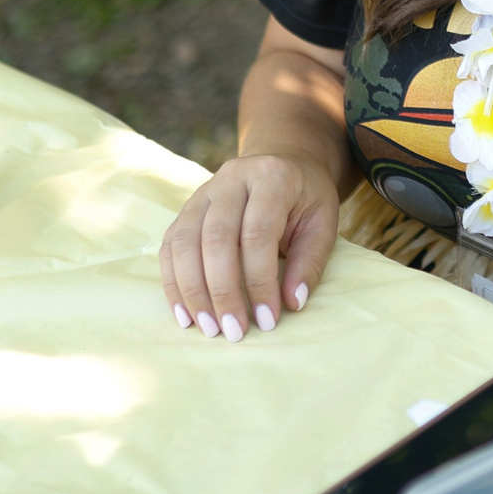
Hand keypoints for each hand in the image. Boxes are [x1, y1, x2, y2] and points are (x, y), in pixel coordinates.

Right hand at [159, 150, 339, 342]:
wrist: (283, 161)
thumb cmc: (306, 199)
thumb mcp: (322, 223)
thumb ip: (309, 261)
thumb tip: (292, 303)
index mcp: (272, 177)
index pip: (258, 234)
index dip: (259, 281)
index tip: (267, 320)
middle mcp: (231, 179)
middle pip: (215, 238)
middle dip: (222, 291)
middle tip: (233, 332)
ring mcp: (203, 191)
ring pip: (184, 242)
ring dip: (192, 291)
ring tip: (208, 329)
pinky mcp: (186, 208)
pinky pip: (170, 246)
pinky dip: (173, 282)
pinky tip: (185, 313)